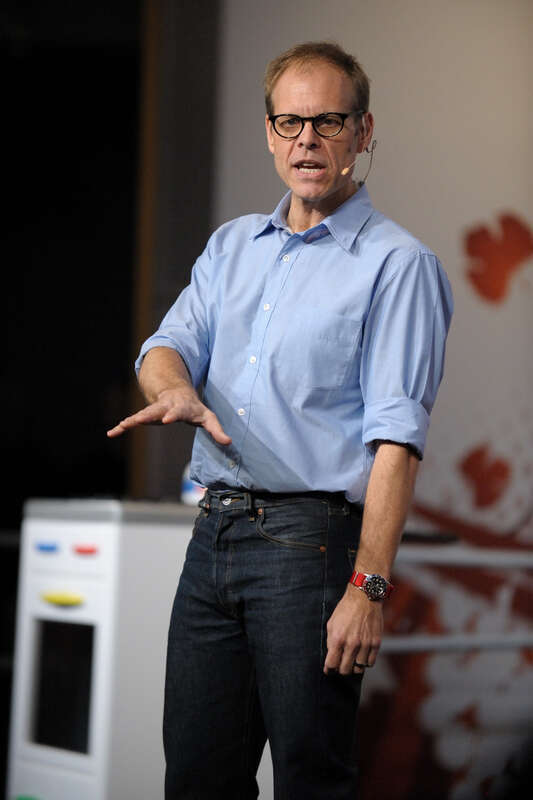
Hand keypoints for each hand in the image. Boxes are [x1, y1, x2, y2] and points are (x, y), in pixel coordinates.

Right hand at [106, 384, 231, 444]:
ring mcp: (154, 410)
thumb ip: (217, 430)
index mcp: (181, 407)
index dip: (173, 414)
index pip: (178, 411)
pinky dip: (123, 426)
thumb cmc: (194, 408)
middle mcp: (165, 406)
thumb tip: (229, 442)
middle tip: (141, 420)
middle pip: (157, 410)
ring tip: (121, 426)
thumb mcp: (208, 417)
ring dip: (132, 421)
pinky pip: (133, 420)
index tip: (167, 419)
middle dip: (150, 415)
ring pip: (142, 414)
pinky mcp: (146, 415)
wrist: (177, 392)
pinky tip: (112, 432)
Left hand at [323, 584, 382, 675]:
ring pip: (359, 669)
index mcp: (338, 639)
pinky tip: (362, 655)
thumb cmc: (346, 609)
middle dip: (341, 669)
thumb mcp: (331, 623)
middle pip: (345, 670)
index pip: (331, 664)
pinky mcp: (376, 643)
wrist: (364, 597)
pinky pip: (370, 663)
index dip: (329, 669)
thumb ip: (330, 641)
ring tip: (352, 658)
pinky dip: (365, 662)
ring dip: (354, 666)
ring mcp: (365, 645)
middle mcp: (351, 644)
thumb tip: (332, 655)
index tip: (329, 669)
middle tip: (341, 664)